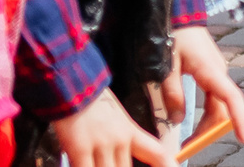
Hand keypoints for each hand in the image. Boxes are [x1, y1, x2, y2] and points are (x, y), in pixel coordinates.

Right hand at [46, 87, 170, 166]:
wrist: (75, 85)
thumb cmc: (93, 102)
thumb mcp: (117, 118)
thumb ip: (123, 138)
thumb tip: (120, 157)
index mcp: (131, 132)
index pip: (157, 153)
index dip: (168, 164)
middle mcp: (120, 141)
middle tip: (112, 163)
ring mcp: (101, 145)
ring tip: (99, 162)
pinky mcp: (79, 149)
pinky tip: (83, 165)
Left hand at [164, 25, 243, 143]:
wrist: (181, 16)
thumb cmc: (174, 38)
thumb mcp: (167, 67)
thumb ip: (172, 94)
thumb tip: (178, 120)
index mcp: (210, 72)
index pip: (232, 98)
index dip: (240, 118)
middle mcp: (219, 73)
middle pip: (223, 109)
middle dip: (210, 131)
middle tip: (189, 146)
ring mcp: (217, 73)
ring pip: (218, 105)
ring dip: (206, 124)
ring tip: (188, 138)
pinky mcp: (212, 73)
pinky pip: (214, 98)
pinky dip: (206, 114)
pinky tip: (193, 121)